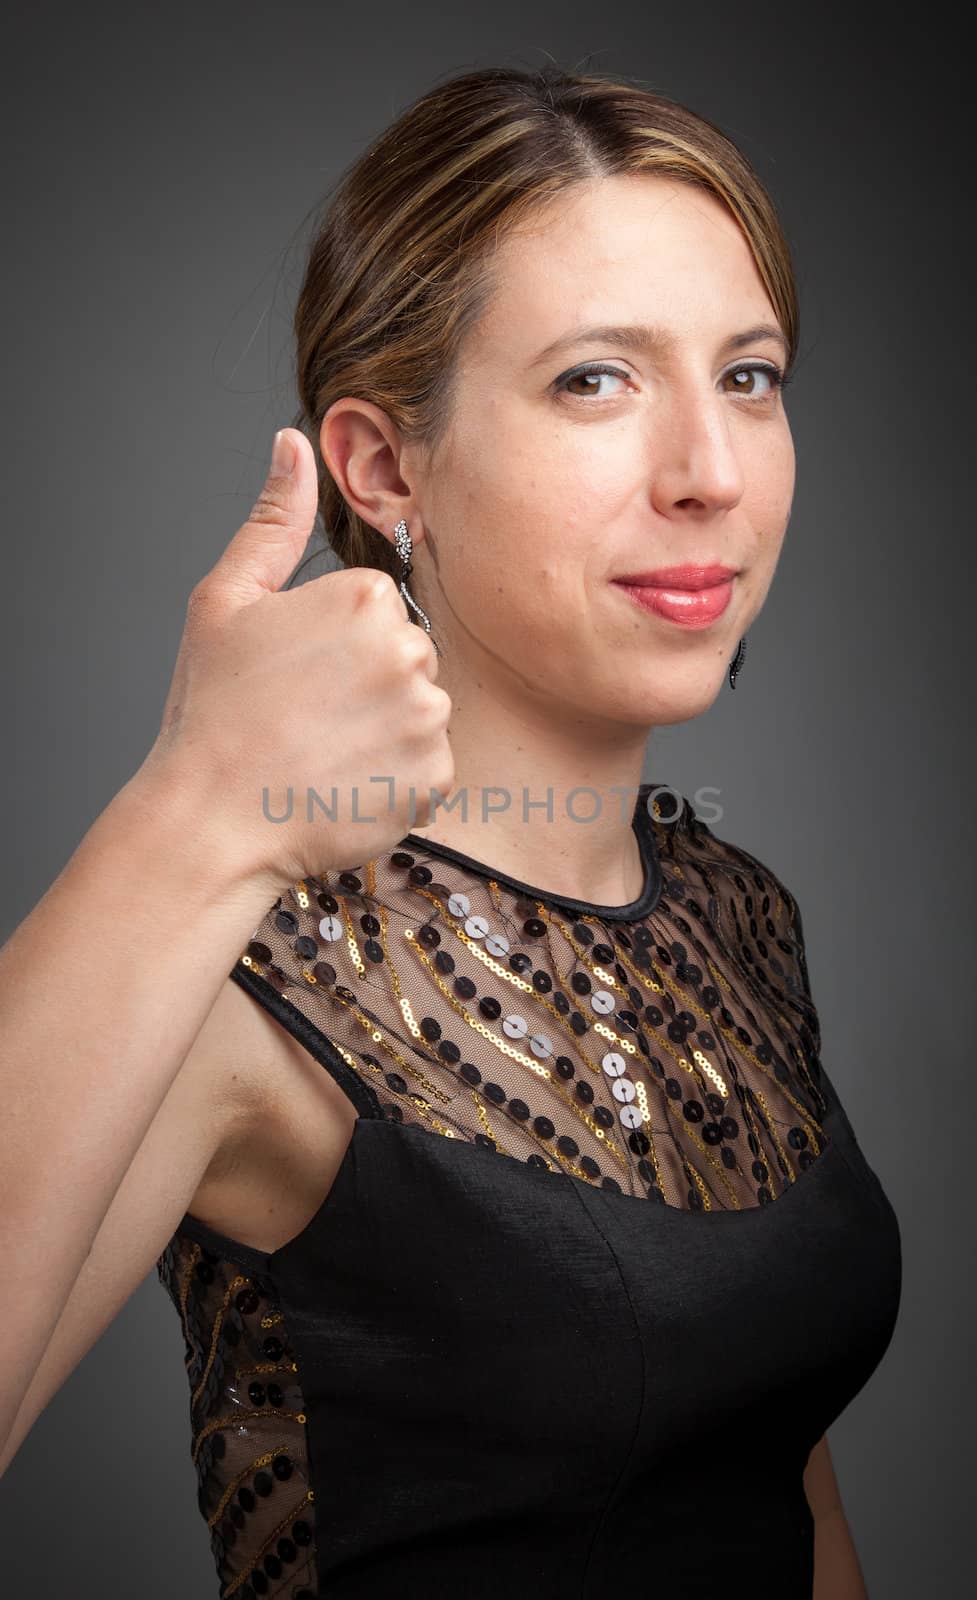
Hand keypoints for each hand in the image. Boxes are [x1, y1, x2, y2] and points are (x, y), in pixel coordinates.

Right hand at [143, 428, 454, 888]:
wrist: (213, 820)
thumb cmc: (214, 712)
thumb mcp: (227, 600)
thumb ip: (273, 519)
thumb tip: (294, 442)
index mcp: (366, 598)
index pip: (382, 614)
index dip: (337, 648)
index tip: (296, 677)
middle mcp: (409, 652)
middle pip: (411, 662)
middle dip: (370, 688)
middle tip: (307, 720)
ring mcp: (427, 719)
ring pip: (422, 716)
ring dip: (385, 737)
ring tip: (322, 756)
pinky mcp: (436, 779)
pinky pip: (429, 772)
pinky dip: (395, 784)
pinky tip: (343, 787)